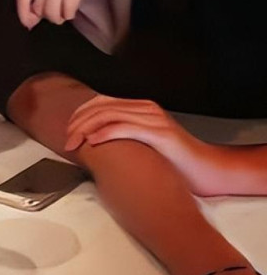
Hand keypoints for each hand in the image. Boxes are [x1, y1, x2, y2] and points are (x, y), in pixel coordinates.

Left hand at [15, 0, 121, 28]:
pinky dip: (68, 13)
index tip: (28, 23)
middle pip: (38, 3)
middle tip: (51, 15)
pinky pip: (69, 4)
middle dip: (44, 15)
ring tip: (61, 15)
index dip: (24, 13)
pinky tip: (70, 12)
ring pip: (52, 6)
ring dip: (56, 16)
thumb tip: (32, 12)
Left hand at [64, 95, 213, 193]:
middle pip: (101, 107)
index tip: (67, 131)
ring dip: (85, 129)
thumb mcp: (143, 145)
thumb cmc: (174, 163)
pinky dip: (105, 133)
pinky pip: (126, 127)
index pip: (100, 103)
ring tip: (73, 143)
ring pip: (109, 115)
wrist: (209, 171)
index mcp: (140, 109)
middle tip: (66, 141)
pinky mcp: (160, 134)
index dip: (79, 115)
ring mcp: (153, 120)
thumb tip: (93, 143)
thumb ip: (123, 138)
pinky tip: (93, 142)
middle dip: (78, 123)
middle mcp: (146, 109)